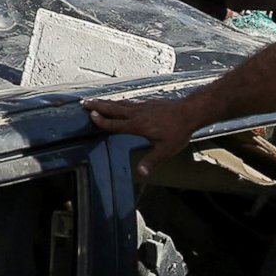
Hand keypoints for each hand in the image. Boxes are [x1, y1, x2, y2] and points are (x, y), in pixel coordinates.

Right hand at [85, 96, 204, 175]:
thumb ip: (151, 161)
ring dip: (107, 102)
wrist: (190, 111)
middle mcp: (138, 113)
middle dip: (98, 106)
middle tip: (85, 103)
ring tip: (97, 101)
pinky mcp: (149, 102)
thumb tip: (141, 173)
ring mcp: (143, 106)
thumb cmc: (178, 131)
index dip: (102, 121)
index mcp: (138, 125)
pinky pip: (130, 101)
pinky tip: (121, 102)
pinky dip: (121, 101)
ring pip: (121, 103)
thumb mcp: (165, 150)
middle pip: (113, 109)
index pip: (115, 124)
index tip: (91, 116)